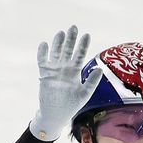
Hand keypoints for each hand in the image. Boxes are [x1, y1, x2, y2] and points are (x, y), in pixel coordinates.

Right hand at [29, 25, 101, 140]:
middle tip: (73, 27)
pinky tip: (44, 44)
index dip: (83, 45)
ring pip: (56, 52)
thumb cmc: (71, 106)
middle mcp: (64, 68)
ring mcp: (54, 70)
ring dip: (58, 43)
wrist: (56, 115)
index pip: (79, 55)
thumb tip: (100, 69)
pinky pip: (42, 60)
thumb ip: (92, 81)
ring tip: (61, 33)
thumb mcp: (84, 94)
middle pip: (67, 50)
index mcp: (75, 71)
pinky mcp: (44, 74)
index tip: (87, 35)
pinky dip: (42, 52)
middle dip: (71, 39)